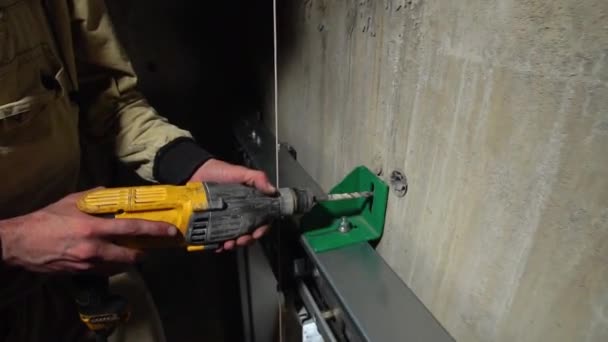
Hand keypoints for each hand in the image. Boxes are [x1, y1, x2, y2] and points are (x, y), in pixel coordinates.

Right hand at [0, 190, 176, 274]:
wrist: (19, 244)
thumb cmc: (46, 219)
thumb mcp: (71, 201)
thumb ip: (95, 197)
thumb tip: (113, 194)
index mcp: (93, 227)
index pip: (132, 228)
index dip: (154, 230)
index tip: (170, 231)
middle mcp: (94, 249)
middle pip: (131, 255)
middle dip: (143, 252)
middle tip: (149, 246)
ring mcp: (87, 264)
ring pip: (119, 266)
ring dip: (127, 259)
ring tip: (129, 249)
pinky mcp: (81, 273)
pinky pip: (104, 271)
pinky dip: (111, 264)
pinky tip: (109, 255)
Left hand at [189, 158, 275, 251]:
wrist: (195, 171)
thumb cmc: (219, 171)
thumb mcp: (240, 172)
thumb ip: (257, 178)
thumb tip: (272, 191)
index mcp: (249, 204)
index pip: (261, 220)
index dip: (262, 229)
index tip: (258, 233)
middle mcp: (238, 214)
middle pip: (248, 233)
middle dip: (247, 240)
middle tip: (241, 240)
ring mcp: (224, 221)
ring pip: (233, 238)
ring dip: (234, 244)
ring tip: (228, 244)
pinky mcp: (210, 224)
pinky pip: (216, 239)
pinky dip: (218, 245)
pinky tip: (218, 245)